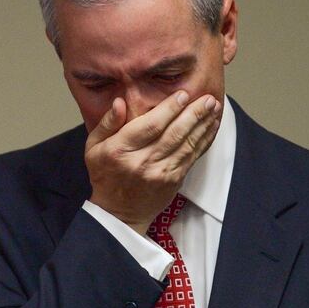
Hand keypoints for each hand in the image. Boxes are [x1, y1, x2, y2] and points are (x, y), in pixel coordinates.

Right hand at [85, 90, 221, 233]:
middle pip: (173, 133)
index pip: (150, 125)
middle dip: (193, 113)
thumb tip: (120, 102)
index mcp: (121, 149)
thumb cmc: (106, 175)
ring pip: (186, 144)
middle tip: (207, 98)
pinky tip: (211, 126)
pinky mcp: (173, 180)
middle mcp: (142, 161)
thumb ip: (107, 122)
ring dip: (203, 124)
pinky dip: (204, 140)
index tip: (182, 94)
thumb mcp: (94, 147)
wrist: (119, 213)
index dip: (169, 108)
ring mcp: (160, 173)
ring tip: (214, 107)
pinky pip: (192, 157)